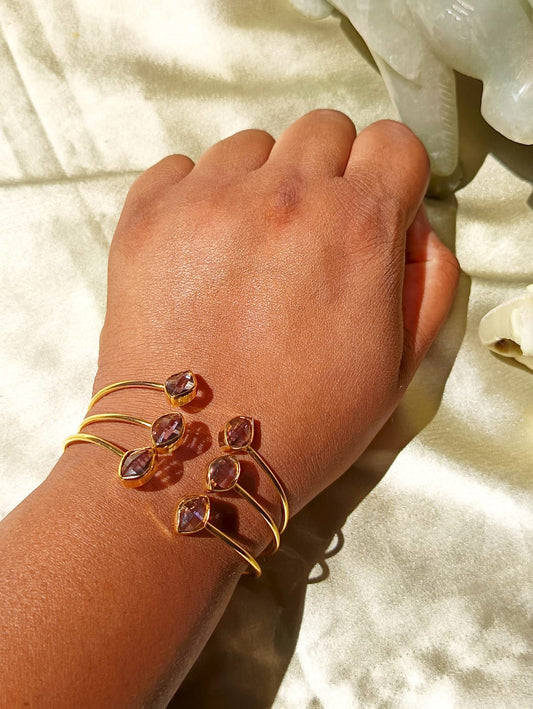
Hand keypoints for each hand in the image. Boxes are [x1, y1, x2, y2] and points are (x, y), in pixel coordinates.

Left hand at [96, 109, 458, 513]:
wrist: (192, 460)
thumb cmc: (303, 424)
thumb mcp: (398, 366)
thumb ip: (429, 278)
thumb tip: (408, 222)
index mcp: (357, 229)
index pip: (393, 142)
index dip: (389, 176)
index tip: (372, 206)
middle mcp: (285, 197)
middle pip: (323, 129)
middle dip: (329, 172)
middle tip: (309, 233)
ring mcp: (208, 200)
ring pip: (252, 145)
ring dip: (262, 182)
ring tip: (248, 250)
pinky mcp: (147, 216)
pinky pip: (182, 167)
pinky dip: (197, 195)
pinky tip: (201, 252)